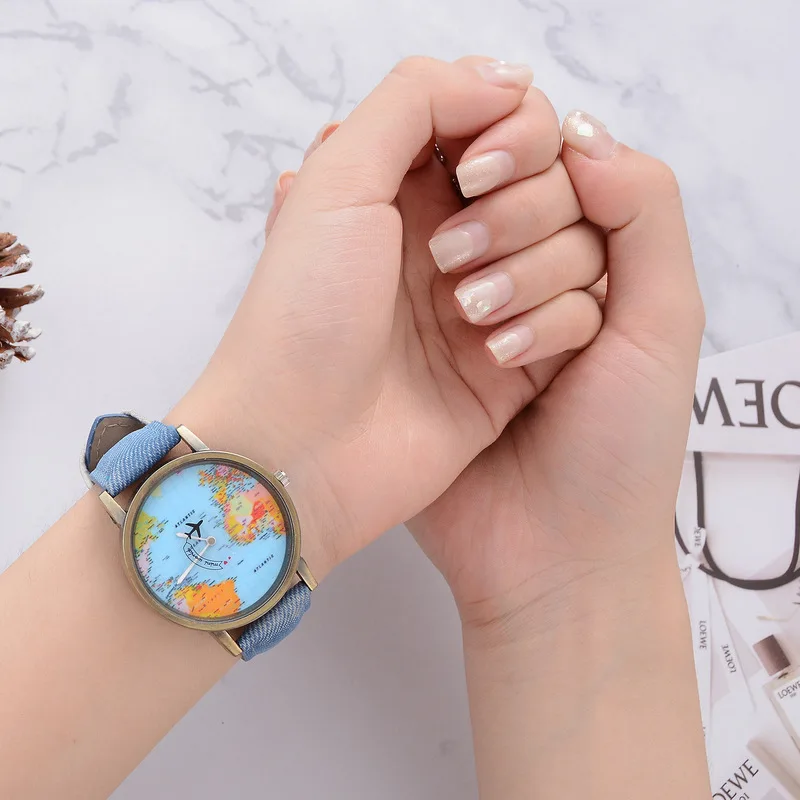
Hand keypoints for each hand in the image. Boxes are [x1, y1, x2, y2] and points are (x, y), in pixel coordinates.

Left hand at [174, 57, 602, 581]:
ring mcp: (491, 298)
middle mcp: (456, 236)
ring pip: (579, 243)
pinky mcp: (515, 360)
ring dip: (531, 269)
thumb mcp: (339, 179)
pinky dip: (549, 323)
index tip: (476, 171)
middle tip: (449, 255)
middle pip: (555, 179)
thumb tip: (508, 80)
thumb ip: (418, 101)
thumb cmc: (303, 315)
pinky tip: (490, 354)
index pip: (508, 122)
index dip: (512, 133)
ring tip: (461, 313)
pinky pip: (582, 314)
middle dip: (520, 207)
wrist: (301, 443)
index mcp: (411, 187)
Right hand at [407, 110, 703, 629]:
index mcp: (597, 267)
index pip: (561, 171)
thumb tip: (579, 134)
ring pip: (457, 234)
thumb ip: (644, 217)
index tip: (509, 200)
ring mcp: (472, 314)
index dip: (538, 177)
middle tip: (497, 299)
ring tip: (481, 331)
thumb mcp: (663, 325)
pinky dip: (427, 292)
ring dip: (479, 270)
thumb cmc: (618, 450)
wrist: (550, 555)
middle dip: (509, 234)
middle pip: (506, 195)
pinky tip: (445, 321)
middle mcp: (533, 278)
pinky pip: (417, 290)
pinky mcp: (427, 354)